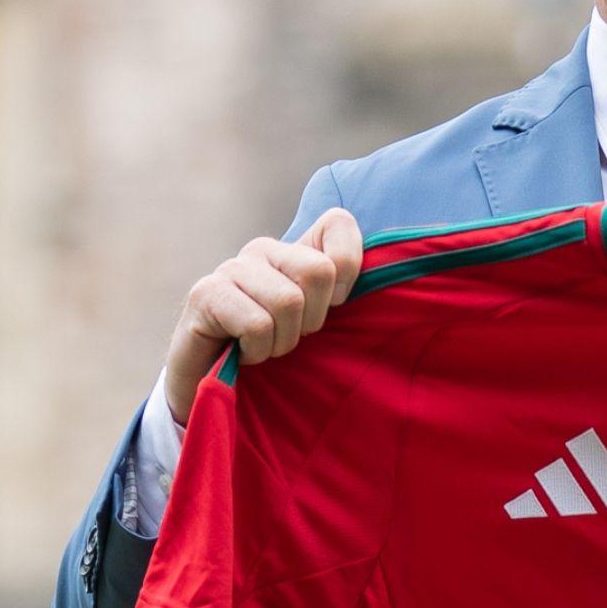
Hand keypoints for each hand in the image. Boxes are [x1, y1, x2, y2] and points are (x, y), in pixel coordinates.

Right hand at [164, 207, 362, 424]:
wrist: (214, 384)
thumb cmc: (277, 352)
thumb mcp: (322, 323)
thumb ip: (349, 297)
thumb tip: (401, 279)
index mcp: (295, 249)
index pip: (338, 224)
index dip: (349, 270)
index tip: (334, 308)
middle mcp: (263, 249)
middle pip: (318, 270)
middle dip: (312, 320)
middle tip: (291, 336)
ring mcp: (231, 268)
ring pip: (288, 302)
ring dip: (282, 341)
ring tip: (265, 347)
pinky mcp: (204, 294)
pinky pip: (257, 324)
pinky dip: (258, 350)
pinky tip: (243, 353)